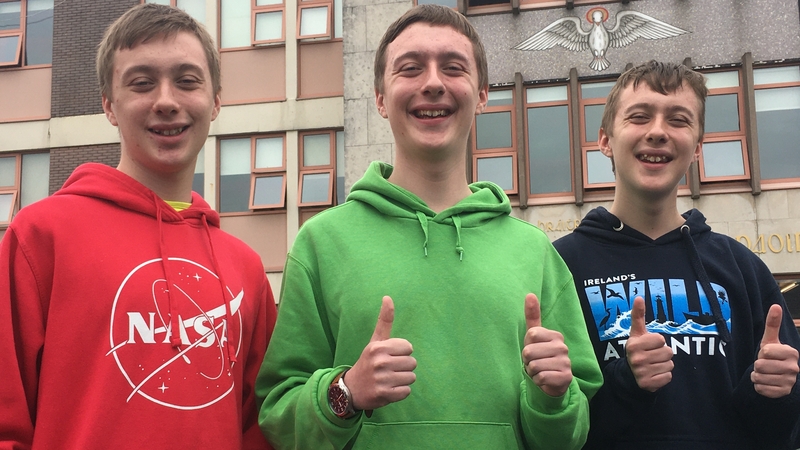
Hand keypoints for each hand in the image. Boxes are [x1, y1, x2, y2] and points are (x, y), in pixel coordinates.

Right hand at [346, 296, 415, 410]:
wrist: (351, 389)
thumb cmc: (368, 362)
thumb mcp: (375, 341)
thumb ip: (384, 320)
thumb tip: (388, 297)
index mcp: (378, 347)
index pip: (409, 347)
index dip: (402, 352)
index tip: (390, 356)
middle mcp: (380, 362)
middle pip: (412, 362)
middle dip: (404, 367)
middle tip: (389, 370)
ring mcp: (382, 379)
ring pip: (411, 377)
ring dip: (403, 380)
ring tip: (389, 379)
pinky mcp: (385, 395)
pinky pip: (407, 391)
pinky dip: (400, 392)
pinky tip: (389, 389)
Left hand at [522, 293, 572, 396]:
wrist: (552, 381)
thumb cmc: (540, 355)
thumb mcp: (534, 336)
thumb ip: (532, 315)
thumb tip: (530, 294)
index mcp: (555, 335)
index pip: (531, 335)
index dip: (527, 345)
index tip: (533, 349)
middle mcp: (563, 347)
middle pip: (529, 352)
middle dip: (527, 361)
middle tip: (535, 362)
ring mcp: (566, 362)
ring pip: (534, 366)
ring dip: (532, 371)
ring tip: (539, 370)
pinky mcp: (566, 377)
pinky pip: (541, 377)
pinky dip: (538, 380)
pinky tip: (544, 379)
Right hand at [626, 296, 673, 391]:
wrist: (630, 375)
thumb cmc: (637, 350)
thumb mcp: (637, 333)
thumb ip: (638, 316)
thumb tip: (639, 297)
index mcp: (633, 345)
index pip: (661, 339)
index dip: (658, 342)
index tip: (649, 345)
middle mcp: (636, 359)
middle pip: (668, 352)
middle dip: (663, 354)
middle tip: (653, 356)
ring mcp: (642, 373)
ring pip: (670, 365)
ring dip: (664, 365)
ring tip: (654, 365)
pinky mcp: (648, 384)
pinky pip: (668, 377)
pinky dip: (664, 376)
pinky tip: (654, 374)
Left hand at [751, 304, 799, 397]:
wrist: (777, 375)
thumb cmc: (772, 355)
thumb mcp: (770, 340)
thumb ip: (772, 324)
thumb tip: (775, 306)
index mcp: (792, 353)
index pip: (766, 351)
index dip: (762, 352)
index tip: (768, 354)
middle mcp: (794, 368)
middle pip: (760, 365)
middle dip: (757, 365)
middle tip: (765, 364)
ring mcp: (790, 382)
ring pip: (759, 377)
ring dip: (757, 376)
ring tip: (765, 373)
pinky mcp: (783, 393)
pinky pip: (761, 389)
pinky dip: (759, 386)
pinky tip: (766, 382)